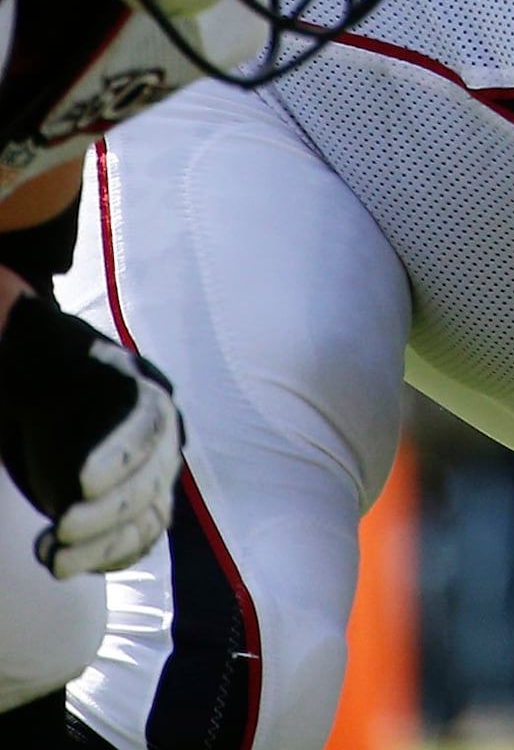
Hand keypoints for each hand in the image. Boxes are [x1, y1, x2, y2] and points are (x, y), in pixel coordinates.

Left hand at [0, 291, 178, 576]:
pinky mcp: (131, 511)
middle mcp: (158, 439)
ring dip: (105, 545)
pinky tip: (60, 560)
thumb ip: (23, 322)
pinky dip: (104, 558)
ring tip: (55, 557)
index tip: (81, 484)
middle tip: (61, 529)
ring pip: (147, 519)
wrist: (45, 401)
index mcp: (141, 394)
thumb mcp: (32, 344)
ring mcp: (148, 479)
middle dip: (111, 514)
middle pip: (151, 481)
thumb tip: (8, 293)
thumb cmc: (40, 368)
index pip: (146, 427)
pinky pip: (135, 542)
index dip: (121, 457)